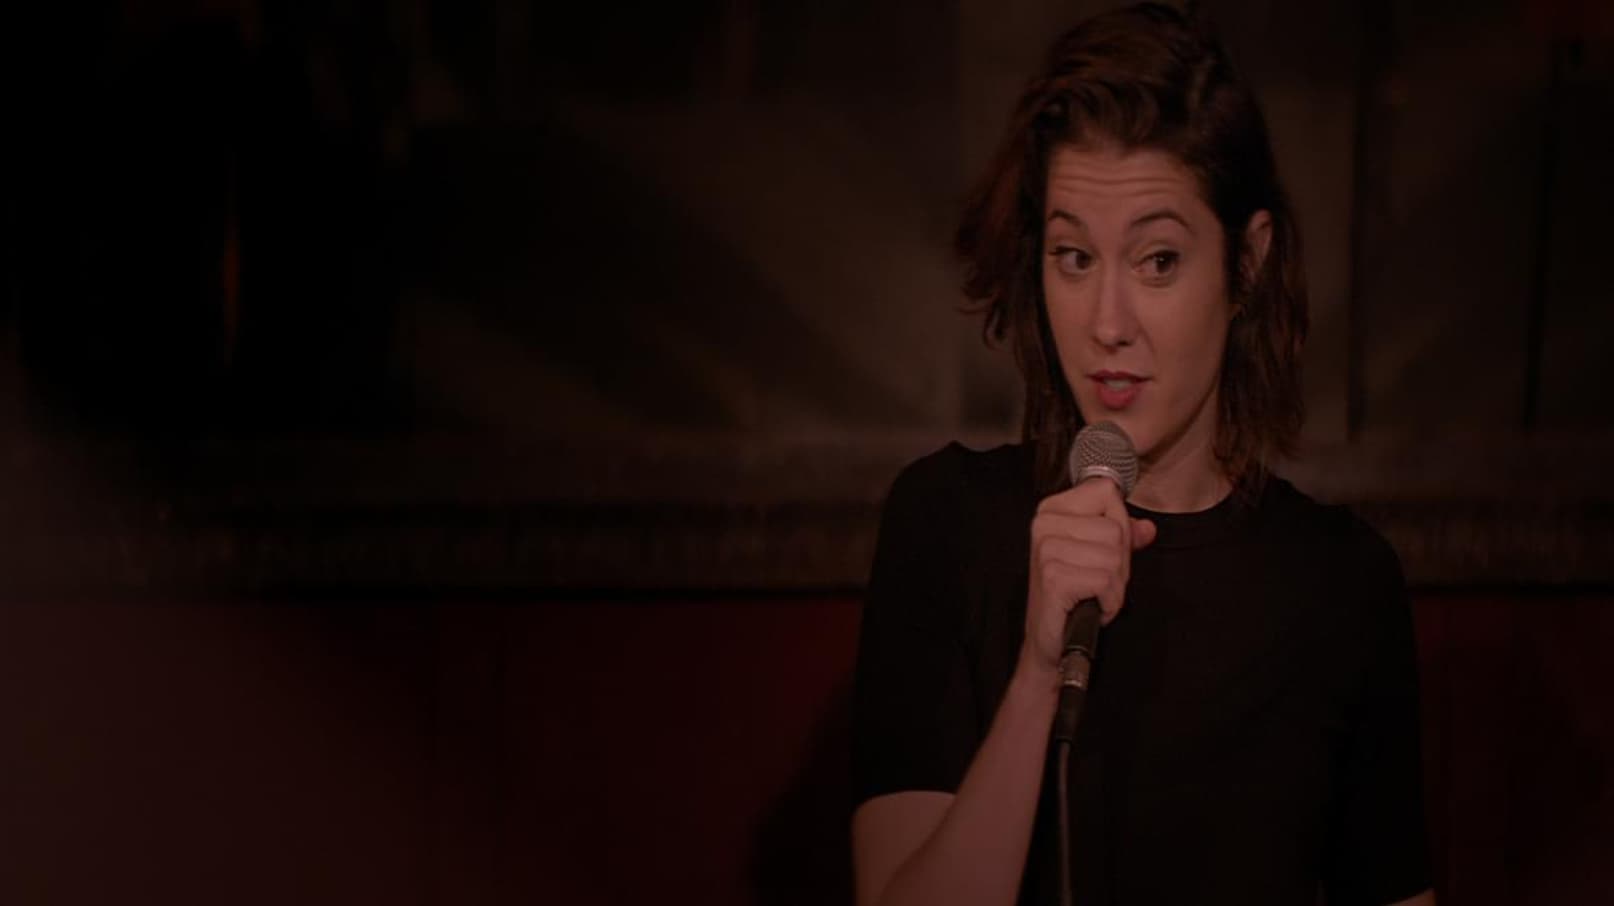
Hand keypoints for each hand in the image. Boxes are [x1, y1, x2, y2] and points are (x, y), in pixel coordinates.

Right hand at [1019, 478, 1156, 681]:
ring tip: (1092, 594)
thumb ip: (1124, 538)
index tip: (1101, 551)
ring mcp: (1047, 550)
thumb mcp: (1099, 558)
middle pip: (1116, 528)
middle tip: (1095, 582)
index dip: (1119, 525)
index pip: (1106, 492)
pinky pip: (1106, 581)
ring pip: (1114, 556)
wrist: (1050, 640)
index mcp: (1052, 510)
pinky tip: (1091, 606)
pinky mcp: (1054, 577)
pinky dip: (1108, 601)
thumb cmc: (1073, 597)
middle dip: (1119, 563)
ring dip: (1114, 585)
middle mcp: (1044, 524)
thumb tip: (1147, 528)